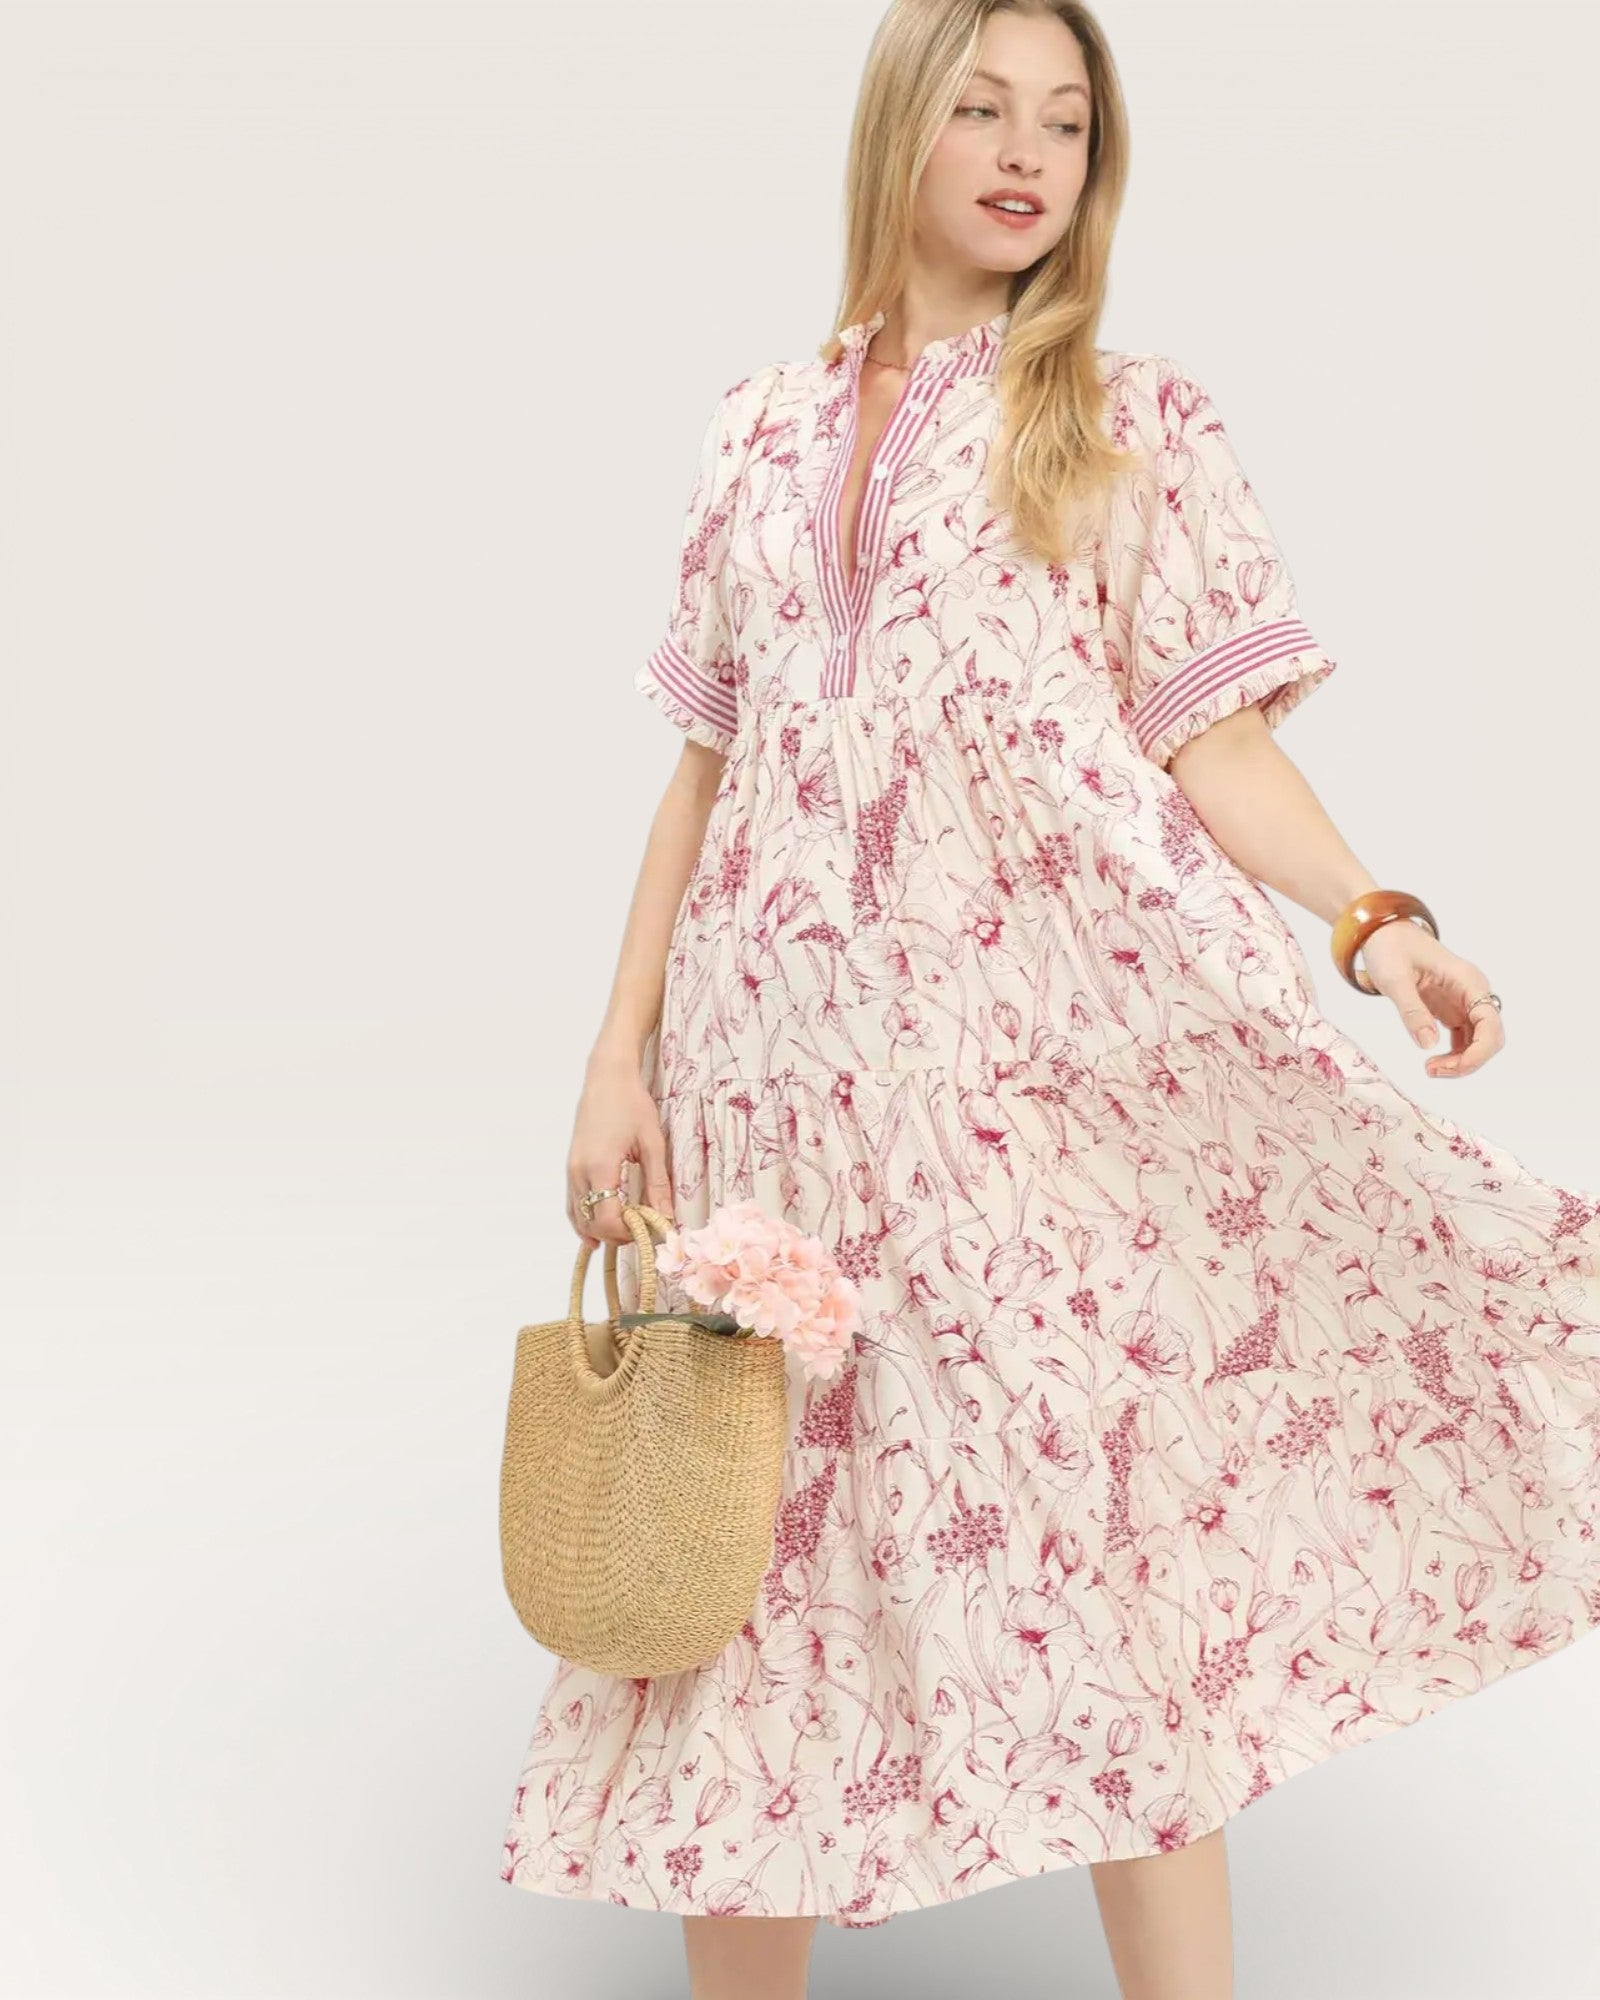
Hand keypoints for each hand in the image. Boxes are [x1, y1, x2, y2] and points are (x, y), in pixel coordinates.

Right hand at [565, 1050, 674, 1245]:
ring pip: (578, 1217)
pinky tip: (596, 1231)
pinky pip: (572, 1204)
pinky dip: (584, 1220)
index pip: (607, 1221)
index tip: (651, 1228)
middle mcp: (579, 1173)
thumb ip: (658, 1184)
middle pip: (591, 1224)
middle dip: (617, 1234)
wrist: (607, 1077)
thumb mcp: (652, 1144)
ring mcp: (571, 1170)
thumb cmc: (631, 1104)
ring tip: (626, 1231)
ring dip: (601, 1229)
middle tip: (643, 1229)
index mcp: (600, 1168)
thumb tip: (667, 1218)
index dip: (629, 1233)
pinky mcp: (571, 1165)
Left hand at [1356, 919, 1504, 1077]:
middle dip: (1469, 1061)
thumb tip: (1428, 1044)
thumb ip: (1411, 1010)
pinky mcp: (1453, 1010)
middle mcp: (1473, 992)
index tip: (1454, 1066)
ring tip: (1430, 1069)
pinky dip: (1454, 1055)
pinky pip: (1465, 1040)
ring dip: (1461, 1062)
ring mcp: (1465, 1002)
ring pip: (1479, 1042)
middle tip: (1433, 1069)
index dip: (1481, 1051)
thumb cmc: (1390, 948)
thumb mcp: (1393, 979)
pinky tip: (1433, 1062)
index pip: (1490, 1022)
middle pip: (1490, 1037)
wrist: (1384, 934)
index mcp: (1467, 980)